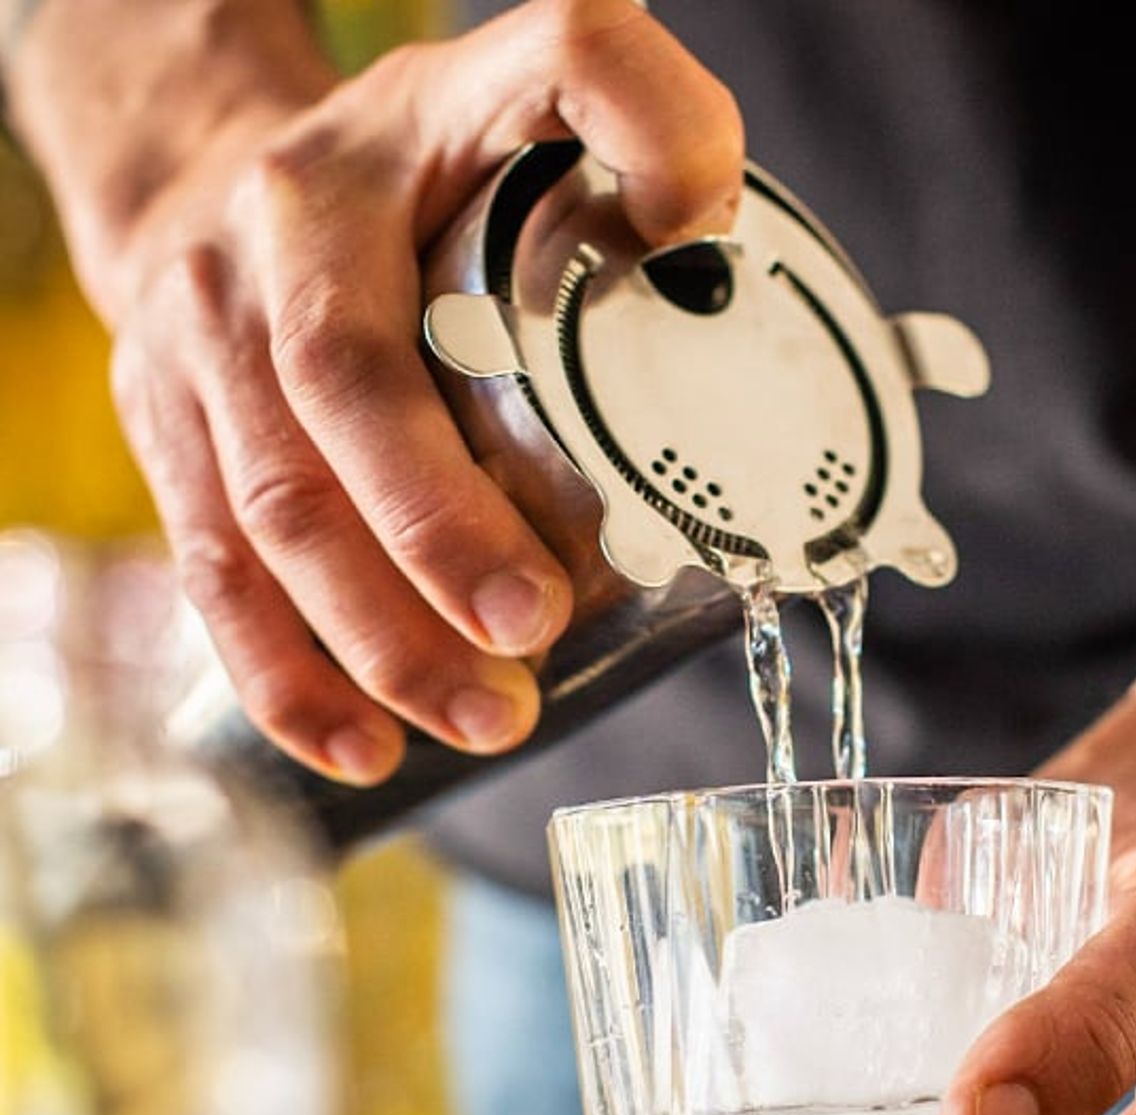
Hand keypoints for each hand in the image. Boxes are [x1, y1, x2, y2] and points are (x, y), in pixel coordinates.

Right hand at [102, 0, 741, 782]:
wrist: (209, 177)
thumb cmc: (404, 166)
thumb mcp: (513, 83)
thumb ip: (627, 106)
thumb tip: (705, 222)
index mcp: (352, 186)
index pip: (414, 275)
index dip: (470, 445)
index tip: (569, 543)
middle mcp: (256, 261)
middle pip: (332, 423)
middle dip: (435, 555)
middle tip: (531, 648)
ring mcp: (196, 356)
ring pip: (270, 521)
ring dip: (377, 642)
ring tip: (485, 719)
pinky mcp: (166, 440)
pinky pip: (213, 572)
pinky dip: (287, 675)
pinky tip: (362, 745)